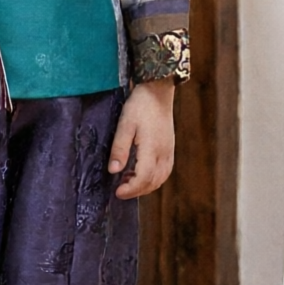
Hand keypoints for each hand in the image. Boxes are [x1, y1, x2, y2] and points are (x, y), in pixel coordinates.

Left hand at [109, 80, 175, 198]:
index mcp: (152, 148)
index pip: (143, 178)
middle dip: (136, 190)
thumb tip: (113, 170)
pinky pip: (164, 172)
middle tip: (120, 190)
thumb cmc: (140, 106)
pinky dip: (153, 179)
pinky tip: (141, 175)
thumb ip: (119, 148)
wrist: (158, 92)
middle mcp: (164, 153)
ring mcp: (169, 152)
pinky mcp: (170, 149)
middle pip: (152, 182)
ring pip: (160, 179)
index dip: (130, 189)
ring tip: (128, 182)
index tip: (117, 192)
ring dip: (145, 186)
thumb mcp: (124, 124)